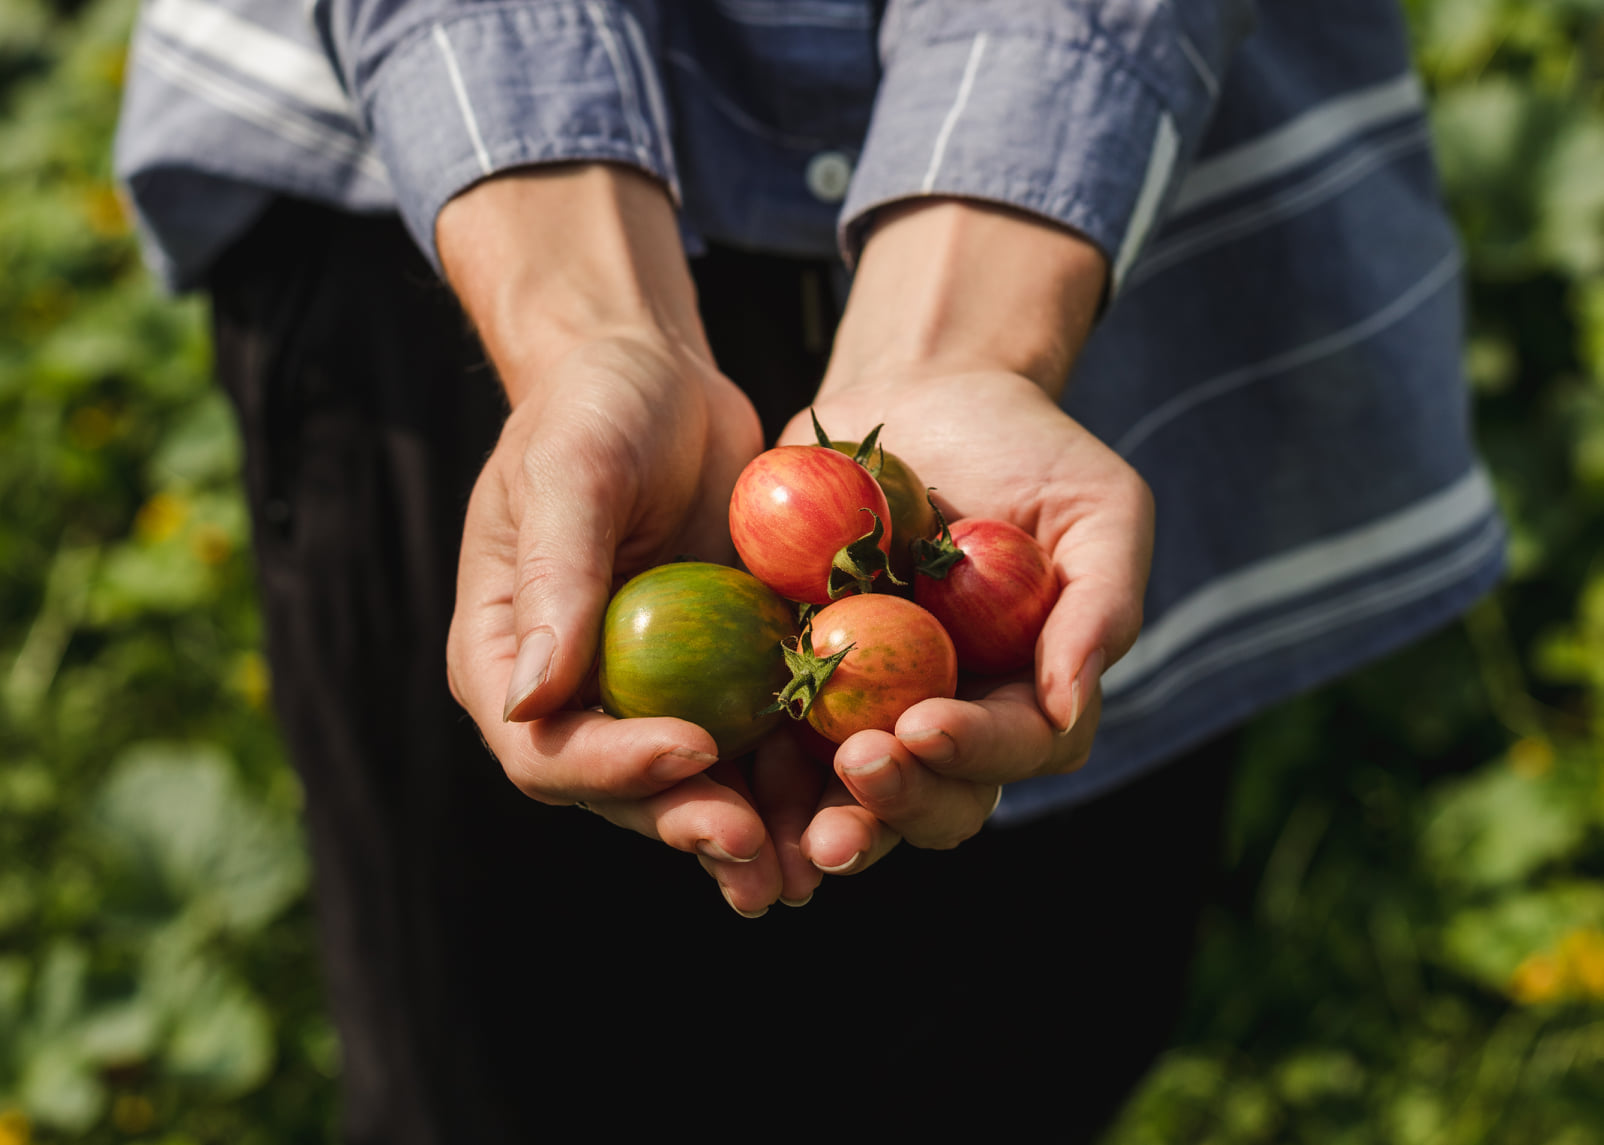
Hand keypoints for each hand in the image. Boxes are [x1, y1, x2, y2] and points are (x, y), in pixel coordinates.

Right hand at [438, 166, 793, 914]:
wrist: (658, 381)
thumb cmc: (591, 410)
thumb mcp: (568, 476)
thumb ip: (553, 582)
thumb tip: (528, 700)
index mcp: (511, 660)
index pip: (547, 749)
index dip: (613, 769)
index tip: (690, 752)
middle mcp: (578, 696)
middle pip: (625, 792)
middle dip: (691, 823)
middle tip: (755, 851)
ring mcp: (652, 694)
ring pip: (697, 787)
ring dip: (752, 831)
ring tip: (808, 868)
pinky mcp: (721, 678)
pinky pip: (758, 742)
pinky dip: (799, 779)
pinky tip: (850, 803)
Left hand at [774, 197, 1149, 875]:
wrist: (920, 397)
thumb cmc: (1027, 449)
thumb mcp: (1097, 508)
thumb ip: (1100, 606)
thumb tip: (1070, 706)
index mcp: (1029, 692)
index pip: (1018, 746)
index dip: (976, 750)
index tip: (925, 726)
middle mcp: (953, 716)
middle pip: (940, 799)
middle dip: (901, 803)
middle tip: (859, 768)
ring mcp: (872, 706)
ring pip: (856, 796)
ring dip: (831, 819)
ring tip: (799, 827)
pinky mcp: (799, 679)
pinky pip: (778, 743)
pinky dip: (760, 778)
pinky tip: (727, 777)